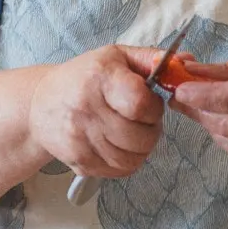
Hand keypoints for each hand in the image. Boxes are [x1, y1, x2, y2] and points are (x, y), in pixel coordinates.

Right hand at [28, 45, 166, 177]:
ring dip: (141, 149)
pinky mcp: (78, 161)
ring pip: (132, 159)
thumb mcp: (116, 57)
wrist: (39, 104)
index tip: (149, 103)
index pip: (140, 104)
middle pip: (140, 137)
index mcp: (100, 78)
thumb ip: (152, 59)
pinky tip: (120, 146)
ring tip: (133, 133)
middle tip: (143, 120)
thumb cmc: (83, 77)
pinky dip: (127, 162)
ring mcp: (80, 139)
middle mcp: (86, 109)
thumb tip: (188, 64)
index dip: (153, 108)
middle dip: (151, 130)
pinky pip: (118, 171)